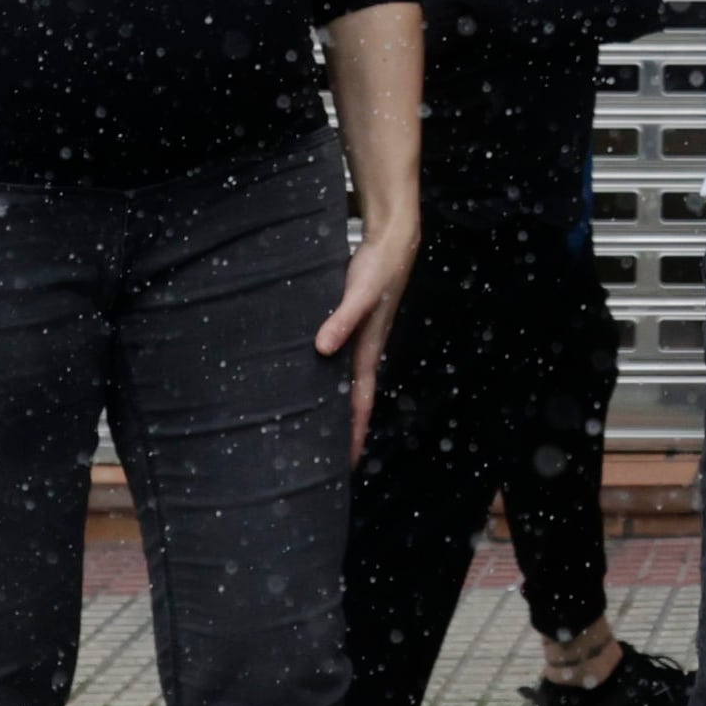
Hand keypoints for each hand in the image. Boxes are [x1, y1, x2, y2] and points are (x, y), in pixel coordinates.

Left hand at [319, 220, 415, 456]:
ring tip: (319, 428)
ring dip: (337, 405)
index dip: (355, 430)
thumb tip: (322, 348)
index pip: (361, 400)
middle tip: (326, 459)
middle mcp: (364, 349)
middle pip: (354, 398)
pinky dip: (330, 378)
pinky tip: (314, 379)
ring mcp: (359, 339)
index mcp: (367, 349)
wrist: (392, 243)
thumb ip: (342, 318)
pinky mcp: (352, 325)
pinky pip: (340, 362)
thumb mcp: (360, 293)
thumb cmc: (378, 268)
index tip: (347, 461)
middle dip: (345, 428)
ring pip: (346, 381)